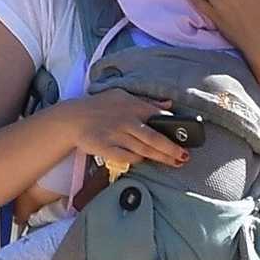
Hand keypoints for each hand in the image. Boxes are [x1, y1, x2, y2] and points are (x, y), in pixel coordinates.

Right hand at [69, 90, 190, 172]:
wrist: (72, 119)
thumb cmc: (100, 107)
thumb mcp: (122, 97)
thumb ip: (147, 102)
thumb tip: (169, 105)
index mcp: (132, 106)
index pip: (158, 118)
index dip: (174, 129)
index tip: (187, 138)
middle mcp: (126, 120)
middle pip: (154, 138)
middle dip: (172, 149)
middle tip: (184, 157)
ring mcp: (116, 135)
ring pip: (143, 150)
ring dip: (160, 158)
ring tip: (174, 163)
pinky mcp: (106, 148)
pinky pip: (127, 158)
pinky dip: (137, 160)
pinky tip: (145, 161)